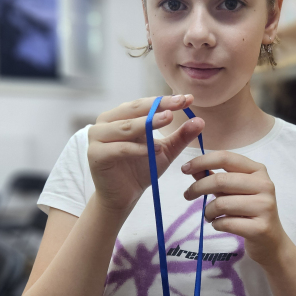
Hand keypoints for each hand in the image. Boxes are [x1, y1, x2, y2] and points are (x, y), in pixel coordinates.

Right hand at [88, 95, 203, 214]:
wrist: (124, 196)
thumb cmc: (141, 169)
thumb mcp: (165, 151)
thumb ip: (180, 136)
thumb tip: (200, 120)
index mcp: (120, 116)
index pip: (145, 104)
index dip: (165, 101)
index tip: (188, 99)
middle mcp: (106, 122)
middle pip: (134, 110)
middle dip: (158, 106)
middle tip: (179, 103)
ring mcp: (97, 137)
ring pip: (126, 127)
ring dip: (148, 123)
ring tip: (168, 119)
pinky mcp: (96, 154)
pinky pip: (120, 148)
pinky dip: (139, 148)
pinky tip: (156, 149)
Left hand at [181, 151, 288, 265]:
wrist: (271, 242)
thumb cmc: (249, 212)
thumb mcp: (234, 191)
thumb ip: (216, 178)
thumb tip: (193, 169)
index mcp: (258, 171)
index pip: (226, 158)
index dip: (202, 161)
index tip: (184, 168)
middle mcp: (264, 185)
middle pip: (220, 180)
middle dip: (198, 188)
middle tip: (187, 195)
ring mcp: (265, 206)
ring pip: (221, 204)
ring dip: (207, 211)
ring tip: (209, 216)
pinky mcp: (260, 228)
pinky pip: (226, 223)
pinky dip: (216, 224)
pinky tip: (219, 224)